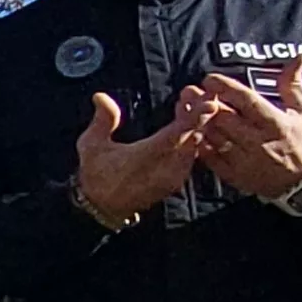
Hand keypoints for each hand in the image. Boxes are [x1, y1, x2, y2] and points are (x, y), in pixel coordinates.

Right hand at [72, 92, 206, 225]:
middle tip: (198, 93)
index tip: (210, 102)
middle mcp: (166, 168)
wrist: (103, 209)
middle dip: (199, 113)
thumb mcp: (91, 146)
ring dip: (196, 124)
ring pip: (195, 145)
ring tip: (191, 103)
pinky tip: (186, 124)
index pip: (178, 134)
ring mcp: (174, 176)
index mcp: (147, 157)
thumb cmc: (96, 176)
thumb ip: (102, 120)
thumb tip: (101, 96)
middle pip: (193, 136)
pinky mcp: (177, 180)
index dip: (195, 117)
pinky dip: (192, 137)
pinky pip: (192, 155)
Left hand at [186, 67, 301, 199]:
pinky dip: (198, 142)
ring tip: (184, 106)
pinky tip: (189, 130)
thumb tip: (299, 55)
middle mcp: (258, 142)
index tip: (210, 78)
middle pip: (225, 119)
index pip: (247, 102)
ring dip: (196, 121)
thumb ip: (293, 84)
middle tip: (189, 90)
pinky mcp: (234, 175)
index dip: (226, 88)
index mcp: (275, 124)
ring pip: (214, 137)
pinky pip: (210, 157)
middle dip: (204, 102)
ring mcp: (244, 160)